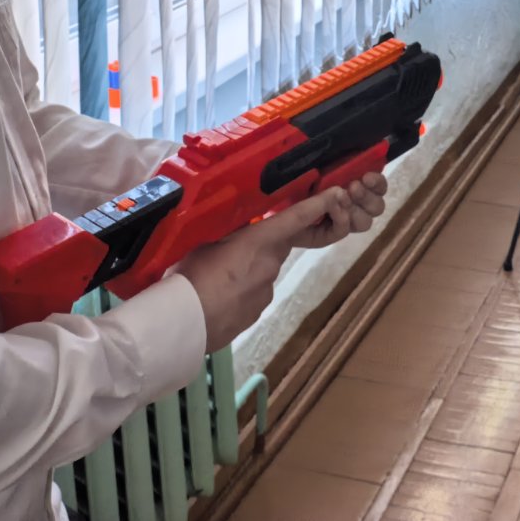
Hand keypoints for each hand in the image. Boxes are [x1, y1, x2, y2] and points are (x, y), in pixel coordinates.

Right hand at [177, 174, 387, 351]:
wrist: (183, 324)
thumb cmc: (190, 276)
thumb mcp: (205, 240)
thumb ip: (228, 232)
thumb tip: (236, 229)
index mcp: (259, 241)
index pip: (296, 219)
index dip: (317, 205)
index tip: (336, 196)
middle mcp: (270, 266)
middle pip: (275, 247)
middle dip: (260, 243)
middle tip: (230, 246)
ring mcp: (265, 293)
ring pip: (261, 272)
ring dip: (245, 270)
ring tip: (213, 276)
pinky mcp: (256, 313)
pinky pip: (252, 294)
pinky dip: (239, 292)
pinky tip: (216, 296)